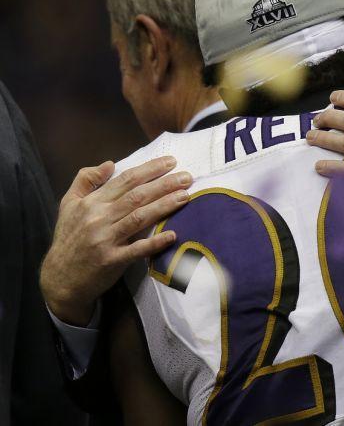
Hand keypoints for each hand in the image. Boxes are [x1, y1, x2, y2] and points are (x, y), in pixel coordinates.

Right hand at [40, 156, 191, 325]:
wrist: (60, 278)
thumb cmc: (69, 238)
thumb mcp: (68, 204)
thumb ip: (85, 180)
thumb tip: (110, 163)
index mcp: (91, 203)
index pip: (126, 180)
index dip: (150, 170)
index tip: (171, 162)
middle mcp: (99, 218)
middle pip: (137, 196)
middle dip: (164, 184)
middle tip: (187, 177)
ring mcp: (105, 239)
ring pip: (139, 218)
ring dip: (164, 206)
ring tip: (186, 196)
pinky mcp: (111, 260)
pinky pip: (137, 249)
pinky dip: (155, 242)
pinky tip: (173, 235)